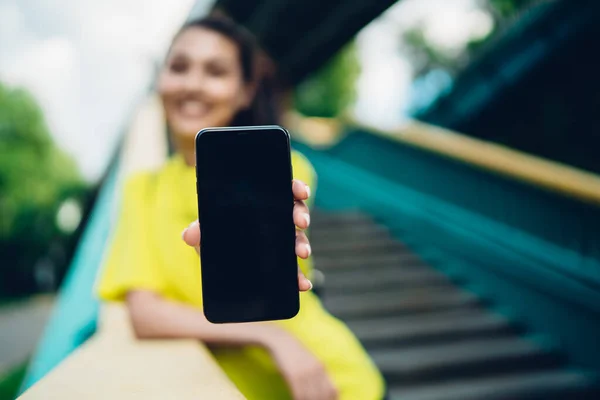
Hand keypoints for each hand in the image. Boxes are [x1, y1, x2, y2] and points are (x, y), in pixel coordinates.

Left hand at [182, 179, 313, 291]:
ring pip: (298, 238)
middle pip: (295, 211)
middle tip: (300, 223)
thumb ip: (198, 231)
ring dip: (303, 244)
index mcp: (262, 203)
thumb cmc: (213, 236)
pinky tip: (303, 284)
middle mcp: (275, 219)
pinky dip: (300, 276)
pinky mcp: (280, 263)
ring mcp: (280, 241)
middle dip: (301, 215)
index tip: (300, 192)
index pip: (283, 189)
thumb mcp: (206, 232)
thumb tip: (190, 234)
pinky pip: (294, 268)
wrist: (214, 262)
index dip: (296, 187)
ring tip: (302, 254)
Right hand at [267, 330, 337, 399]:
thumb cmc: (293, 353)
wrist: (280, 340)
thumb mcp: (309, 362)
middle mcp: (317, 370)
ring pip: (311, 397)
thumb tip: (321, 391)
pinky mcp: (294, 375)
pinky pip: (300, 394)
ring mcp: (306, 372)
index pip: (333, 390)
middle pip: (323, 396)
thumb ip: (316, 374)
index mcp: (322, 367)